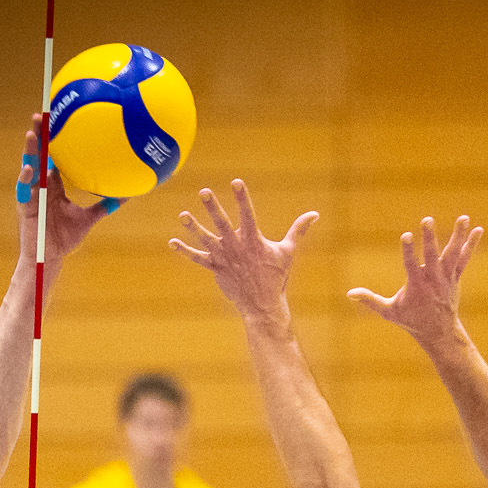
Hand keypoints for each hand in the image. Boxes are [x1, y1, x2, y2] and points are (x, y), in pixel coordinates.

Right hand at [17, 119, 109, 264]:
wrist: (51, 257)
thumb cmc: (65, 238)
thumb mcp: (88, 219)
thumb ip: (104, 206)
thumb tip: (126, 197)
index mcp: (54, 187)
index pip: (53, 158)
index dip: (54, 141)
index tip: (57, 121)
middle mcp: (41, 186)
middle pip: (39, 156)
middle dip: (39, 136)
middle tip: (41, 115)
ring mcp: (31, 195)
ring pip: (29, 167)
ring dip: (29, 151)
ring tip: (31, 133)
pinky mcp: (25, 206)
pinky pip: (24, 190)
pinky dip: (26, 179)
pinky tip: (31, 169)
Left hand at [170, 179, 318, 325]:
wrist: (263, 305)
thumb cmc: (276, 276)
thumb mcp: (289, 251)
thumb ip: (299, 230)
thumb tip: (315, 214)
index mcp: (254, 240)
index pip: (247, 214)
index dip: (242, 197)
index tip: (236, 181)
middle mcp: (236, 247)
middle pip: (222, 223)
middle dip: (213, 207)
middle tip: (204, 192)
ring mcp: (224, 258)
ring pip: (206, 239)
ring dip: (193, 227)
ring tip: (183, 214)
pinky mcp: (216, 269)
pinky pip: (197, 258)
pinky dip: (185, 251)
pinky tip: (172, 242)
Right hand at [346, 216, 482, 346]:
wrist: (439, 332)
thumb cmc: (411, 320)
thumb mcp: (389, 312)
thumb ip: (370, 300)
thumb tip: (349, 293)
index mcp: (417, 286)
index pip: (411, 265)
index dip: (408, 250)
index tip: (406, 235)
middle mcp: (433, 280)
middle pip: (432, 256)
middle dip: (430, 238)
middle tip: (427, 220)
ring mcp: (446, 278)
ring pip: (452, 254)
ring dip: (458, 236)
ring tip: (464, 218)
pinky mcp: (455, 277)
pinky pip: (464, 258)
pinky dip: (470, 245)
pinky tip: (478, 230)